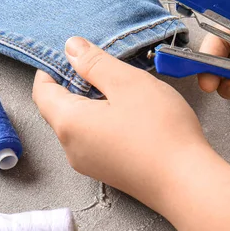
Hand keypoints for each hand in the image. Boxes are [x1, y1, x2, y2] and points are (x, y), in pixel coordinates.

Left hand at [32, 37, 210, 207]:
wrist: (187, 182)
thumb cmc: (160, 131)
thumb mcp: (128, 83)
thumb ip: (95, 63)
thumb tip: (71, 47)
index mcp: (69, 122)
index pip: (42, 92)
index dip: (51, 69)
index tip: (70, 55)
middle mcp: (71, 148)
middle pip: (60, 110)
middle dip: (75, 85)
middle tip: (102, 67)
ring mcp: (90, 165)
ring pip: (80, 126)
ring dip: (93, 105)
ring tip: (122, 90)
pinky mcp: (110, 173)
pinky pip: (96, 141)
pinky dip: (104, 123)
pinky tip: (132, 116)